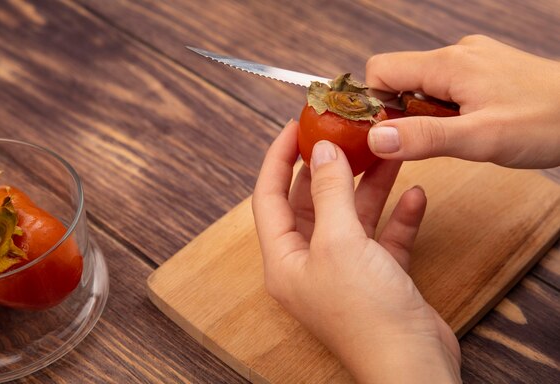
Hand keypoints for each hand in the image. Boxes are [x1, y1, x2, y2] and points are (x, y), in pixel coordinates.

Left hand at [252, 120, 460, 382]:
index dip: (279, 158)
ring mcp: (345, 271)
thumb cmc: (365, 312)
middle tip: (344, 133)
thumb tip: (323, 151)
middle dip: (328, 167)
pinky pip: (384, 237)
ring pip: (352, 216)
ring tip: (385, 152)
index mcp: (285, 259)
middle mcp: (310, 264)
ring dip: (368, 185)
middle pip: (312, 203)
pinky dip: (398, 216)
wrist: (412, 364)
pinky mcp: (379, 278)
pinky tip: (415, 194)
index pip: (269, 197)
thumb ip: (329, 193)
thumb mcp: (339, 242)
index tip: (295, 126)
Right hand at [365, 34, 559, 168]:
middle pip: (401, 79)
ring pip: (425, 86)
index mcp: (449, 63)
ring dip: (430, 115)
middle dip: (405, 113)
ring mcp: (474, 60)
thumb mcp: (480, 139)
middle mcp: (458, 53)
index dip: (376, 102)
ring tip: (462, 135)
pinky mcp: (487, 71)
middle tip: (435, 139)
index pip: (381, 69)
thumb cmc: (547, 123)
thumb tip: (375, 138)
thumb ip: (423, 138)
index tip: (391, 133)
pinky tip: (475, 125)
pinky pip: (448, 87)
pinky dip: (450, 110)